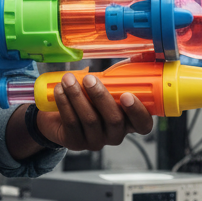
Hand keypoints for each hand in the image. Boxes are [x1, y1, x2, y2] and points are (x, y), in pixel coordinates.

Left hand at [35, 71, 153, 150]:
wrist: (58, 116)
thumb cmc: (88, 98)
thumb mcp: (104, 88)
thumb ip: (116, 80)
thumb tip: (128, 58)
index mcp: (129, 122)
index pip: (143, 124)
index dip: (138, 111)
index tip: (127, 95)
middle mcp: (115, 135)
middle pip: (114, 120)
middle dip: (101, 97)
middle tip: (89, 79)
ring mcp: (96, 141)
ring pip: (90, 120)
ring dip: (78, 96)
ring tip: (68, 79)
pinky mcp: (76, 142)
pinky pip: (72, 123)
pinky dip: (64, 103)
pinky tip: (59, 90)